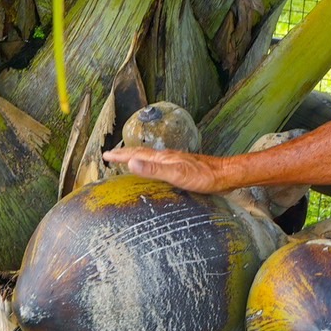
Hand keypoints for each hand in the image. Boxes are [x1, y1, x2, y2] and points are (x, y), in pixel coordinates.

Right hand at [102, 146, 226, 192]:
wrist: (226, 175)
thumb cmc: (203, 176)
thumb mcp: (176, 174)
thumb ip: (154, 169)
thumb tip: (130, 162)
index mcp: (163, 158)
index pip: (136, 154)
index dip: (120, 155)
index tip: (105, 155)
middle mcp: (168, 158)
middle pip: (142, 154)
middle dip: (125, 154)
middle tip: (111, 155)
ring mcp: (176, 163)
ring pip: (151, 159)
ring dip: (137, 159)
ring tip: (128, 161)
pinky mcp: (184, 170)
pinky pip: (160, 166)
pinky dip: (151, 166)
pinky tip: (155, 172)